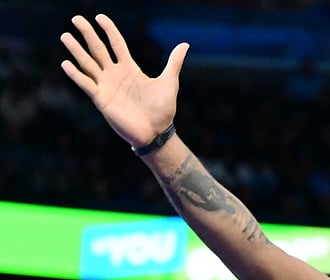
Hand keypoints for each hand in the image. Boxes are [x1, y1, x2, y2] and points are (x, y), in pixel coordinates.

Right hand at [60, 14, 188, 146]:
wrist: (156, 132)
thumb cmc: (163, 110)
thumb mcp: (169, 82)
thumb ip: (173, 63)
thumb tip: (185, 44)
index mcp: (130, 69)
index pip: (116, 44)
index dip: (109, 30)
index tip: (99, 17)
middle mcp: (115, 74)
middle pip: (98, 49)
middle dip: (88, 34)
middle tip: (76, 18)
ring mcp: (106, 86)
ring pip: (88, 64)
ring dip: (76, 50)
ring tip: (65, 36)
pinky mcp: (101, 99)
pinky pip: (86, 84)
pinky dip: (76, 75)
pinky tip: (66, 64)